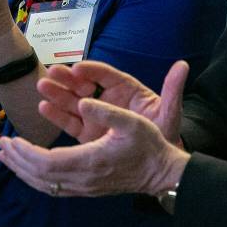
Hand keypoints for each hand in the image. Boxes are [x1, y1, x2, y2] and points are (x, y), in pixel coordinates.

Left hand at [0, 96, 190, 196]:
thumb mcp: (132, 121)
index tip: (12, 139)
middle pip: (40, 175)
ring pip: (44, 184)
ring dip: (23, 170)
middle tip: (2, 145)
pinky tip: (28, 168)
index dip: (25, 153)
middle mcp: (83, 179)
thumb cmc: (148, 145)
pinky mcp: (86, 188)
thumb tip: (84, 100)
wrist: (161, 173)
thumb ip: (106, 111)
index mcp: (90, 161)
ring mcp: (84, 187)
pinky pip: (53, 187)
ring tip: (7, 156)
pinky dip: (35, 177)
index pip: (46, 162)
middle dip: (18, 160)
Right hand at [37, 60, 187, 144]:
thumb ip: (173, 89)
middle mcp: (108, 99)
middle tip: (53, 72)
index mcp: (126, 89)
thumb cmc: (164, 131)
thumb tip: (183, 66)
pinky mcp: (88, 131)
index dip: (92, 71)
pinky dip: (57, 114)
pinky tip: (44, 107)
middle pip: (85, 85)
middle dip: (68, 78)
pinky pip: (71, 121)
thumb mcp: (169, 111)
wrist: (159, 161)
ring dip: (58, 93)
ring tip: (42, 85)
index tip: (78, 68)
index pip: (106, 75)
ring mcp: (97, 115)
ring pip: (74, 100)